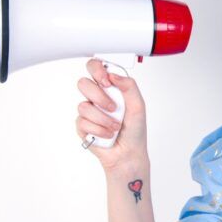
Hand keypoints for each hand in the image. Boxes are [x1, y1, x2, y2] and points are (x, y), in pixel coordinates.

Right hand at [76, 58, 148, 172]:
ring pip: (83, 106)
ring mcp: (88, 111)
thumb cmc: (134, 130)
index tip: (107, 81)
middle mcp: (97, 97)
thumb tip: (113, 74)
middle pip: (83, 83)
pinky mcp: (82, 126)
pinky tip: (108, 135)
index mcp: (110, 88)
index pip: (94, 67)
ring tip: (115, 126)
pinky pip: (82, 122)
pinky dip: (99, 130)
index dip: (96, 70)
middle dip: (99, 96)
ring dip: (103, 118)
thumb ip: (129, 86)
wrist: (129, 153)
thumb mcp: (138, 106)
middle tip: (113, 108)